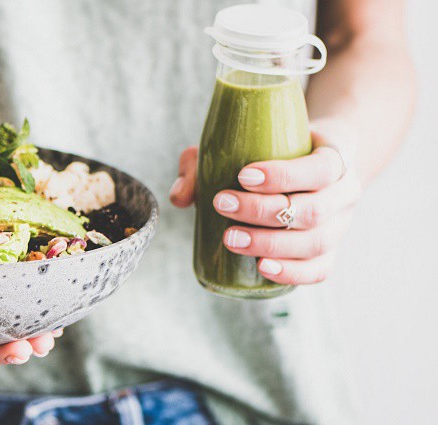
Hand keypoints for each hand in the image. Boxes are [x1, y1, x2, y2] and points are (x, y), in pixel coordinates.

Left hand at [170, 120, 361, 284]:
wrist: (312, 160)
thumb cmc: (273, 149)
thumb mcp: (244, 142)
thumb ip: (204, 163)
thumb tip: (180, 197)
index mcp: (336, 157)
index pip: (321, 169)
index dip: (284, 176)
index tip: (242, 176)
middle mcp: (345, 194)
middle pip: (313, 211)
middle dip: (263, 212)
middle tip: (222, 204)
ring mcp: (340, 227)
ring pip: (315, 244)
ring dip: (269, 244)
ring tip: (230, 238)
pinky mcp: (329, 252)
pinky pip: (319, 270)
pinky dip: (291, 272)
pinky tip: (262, 268)